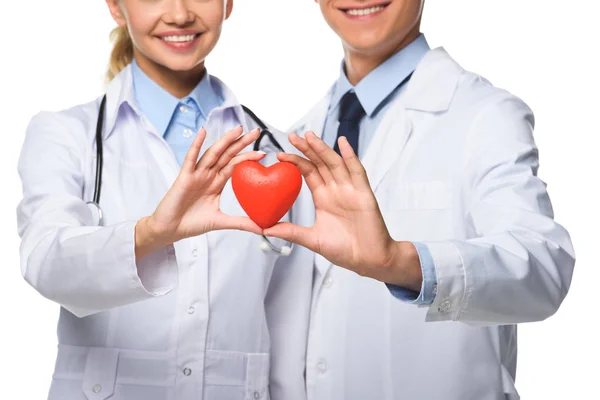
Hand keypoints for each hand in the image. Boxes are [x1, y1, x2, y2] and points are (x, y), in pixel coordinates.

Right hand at [136, 126, 264, 257]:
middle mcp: (207, 175)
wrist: (170, 230)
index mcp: (216, 183)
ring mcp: (196, 174)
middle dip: (241, 143)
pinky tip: (203, 132)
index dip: (248, 158)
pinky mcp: (184, 177)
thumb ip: (241, 223)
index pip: (235, 165)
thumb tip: (262, 229)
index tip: (263, 154)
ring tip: (238, 129)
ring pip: (213, 153)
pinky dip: (196, 145)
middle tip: (256, 131)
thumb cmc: (191, 223)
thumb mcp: (221, 222)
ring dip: (225, 140)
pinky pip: (191, 158)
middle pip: (227, 155)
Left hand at [263, 132, 421, 289]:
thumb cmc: (344, 250)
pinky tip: (342, 143)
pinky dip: (350, 156)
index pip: (308, 173)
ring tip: (310, 136)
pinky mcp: (364, 193)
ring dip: (323, 149)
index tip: (279, 155)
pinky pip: (357, 171)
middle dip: (307, 149)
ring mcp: (350, 190)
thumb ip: (289, 232)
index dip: (296, 162)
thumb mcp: (311, 239)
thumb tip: (263, 229)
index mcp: (323, 198)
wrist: (368, 260)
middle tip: (292, 136)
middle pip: (320, 163)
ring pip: (335, 163)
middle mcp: (336, 190)